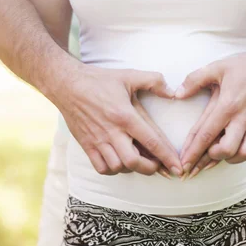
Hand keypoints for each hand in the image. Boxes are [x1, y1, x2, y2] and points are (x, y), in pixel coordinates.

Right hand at [54, 63, 182, 176]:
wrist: (67, 84)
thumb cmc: (99, 80)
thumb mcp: (129, 76)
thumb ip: (154, 81)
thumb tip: (173, 93)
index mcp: (125, 116)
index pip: (151, 141)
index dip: (167, 157)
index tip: (178, 168)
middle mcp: (112, 132)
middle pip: (133, 162)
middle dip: (150, 168)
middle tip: (158, 165)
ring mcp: (97, 140)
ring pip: (117, 167)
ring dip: (131, 168)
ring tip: (138, 161)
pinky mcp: (86, 145)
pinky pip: (101, 168)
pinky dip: (113, 170)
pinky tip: (119, 162)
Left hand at [176, 48, 245, 172]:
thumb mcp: (217, 67)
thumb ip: (194, 80)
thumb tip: (177, 94)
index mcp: (227, 105)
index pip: (206, 134)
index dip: (193, 152)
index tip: (184, 165)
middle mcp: (244, 117)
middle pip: (226, 150)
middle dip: (212, 157)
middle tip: (208, 152)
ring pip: (245, 154)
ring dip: (232, 158)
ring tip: (225, 152)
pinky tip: (244, 150)